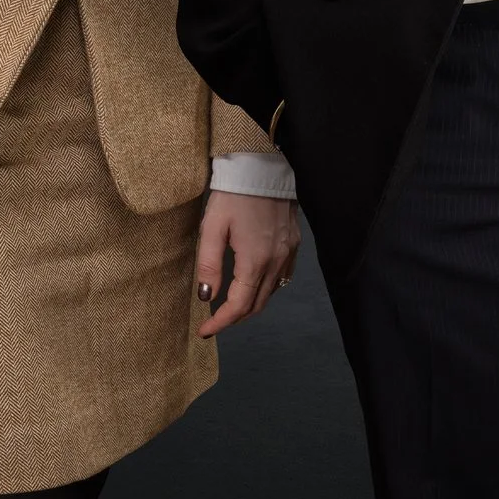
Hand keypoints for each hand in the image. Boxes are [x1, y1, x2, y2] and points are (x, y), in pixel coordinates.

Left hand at [196, 191, 300, 335]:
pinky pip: (283, 277)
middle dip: (234, 318)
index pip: (238, 305)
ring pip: (271, 293)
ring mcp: (289, 252)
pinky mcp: (294, 243)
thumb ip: (209, 265)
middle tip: (213, 322)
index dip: (220, 323)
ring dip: (250, 305)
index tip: (204, 332)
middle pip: (256, 304)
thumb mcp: (212, 228)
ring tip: (229, 307)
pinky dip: (266, 289)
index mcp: (255, 261)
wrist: (263, 167)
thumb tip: (207, 297)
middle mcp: (276, 261)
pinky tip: (254, 285)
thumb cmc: (233, 196)